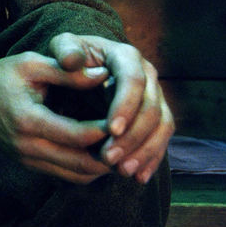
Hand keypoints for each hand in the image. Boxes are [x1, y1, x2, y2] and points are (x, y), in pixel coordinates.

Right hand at [0, 53, 115, 183]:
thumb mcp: (32, 64)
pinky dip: (90, 167)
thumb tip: (106, 74)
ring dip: (105, 165)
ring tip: (123, 144)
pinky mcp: (31, 166)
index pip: (79, 134)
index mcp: (27, 120)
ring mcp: (29, 160)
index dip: (108, 128)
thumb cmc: (2, 76)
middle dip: (113, 152)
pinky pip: (69, 176)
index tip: (128, 112)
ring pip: (79, 175)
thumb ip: (68, 71)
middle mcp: (27, 147)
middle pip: (83, 163)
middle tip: (135, 135)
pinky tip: (103, 150)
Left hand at [49, 33, 174, 183]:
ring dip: (144, 151)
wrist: (80, 69)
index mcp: (126, 56)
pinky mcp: (156, 117)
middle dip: (133, 136)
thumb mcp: (63, 48)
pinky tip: (137, 177)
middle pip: (152, 108)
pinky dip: (151, 159)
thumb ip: (65, 51)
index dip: (125, 106)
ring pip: (162, 126)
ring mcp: (155, 96)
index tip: (110, 130)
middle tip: (109, 158)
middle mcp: (148, 75)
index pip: (133, 80)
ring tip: (122, 172)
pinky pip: (162, 139)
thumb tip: (73, 62)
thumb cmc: (68, 58)